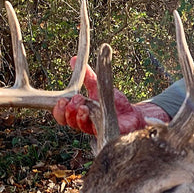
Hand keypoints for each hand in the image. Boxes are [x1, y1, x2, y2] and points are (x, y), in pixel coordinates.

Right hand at [52, 57, 166, 134]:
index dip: (59, 110)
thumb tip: (73, 59)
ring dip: (81, 117)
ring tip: (85, 106)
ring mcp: (97, 130)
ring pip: (83, 127)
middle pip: (70, 122)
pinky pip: (101, 132)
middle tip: (77, 100)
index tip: (62, 100)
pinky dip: (97, 124)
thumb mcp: (99, 86)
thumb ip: (87, 76)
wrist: (134, 114)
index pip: (63, 116)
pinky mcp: (110, 133)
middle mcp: (86, 124)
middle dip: (70, 111)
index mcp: (80, 113)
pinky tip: (97, 115)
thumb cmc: (114, 103)